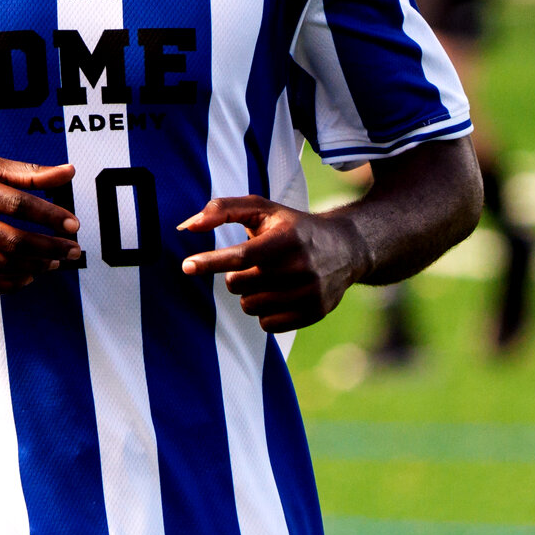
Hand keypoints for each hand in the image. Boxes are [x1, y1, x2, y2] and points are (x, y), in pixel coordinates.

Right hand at [0, 158, 82, 294]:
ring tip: (56, 262)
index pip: (17, 203)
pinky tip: (28, 277)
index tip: (72, 225)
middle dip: (49, 247)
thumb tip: (68, 172)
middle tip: (73, 250)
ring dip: (34, 266)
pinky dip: (9, 284)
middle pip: (12, 239)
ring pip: (0, 263)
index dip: (49, 216)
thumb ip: (27, 173)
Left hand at [178, 195, 369, 332]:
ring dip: (249, 295)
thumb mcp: (263, 209)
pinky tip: (278, 295)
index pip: (242, 255)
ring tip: (267, 279)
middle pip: (239, 284)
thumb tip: (188, 226)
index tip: (187, 266)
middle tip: (251, 266)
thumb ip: (223, 209)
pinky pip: (268, 325)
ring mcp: (310, 292)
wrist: (346, 248)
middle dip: (235, 276)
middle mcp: (302, 266)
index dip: (211, 261)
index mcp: (288, 237)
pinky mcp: (315, 313)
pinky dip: (264, 313)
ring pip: (250, 307)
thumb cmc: (293, 227)